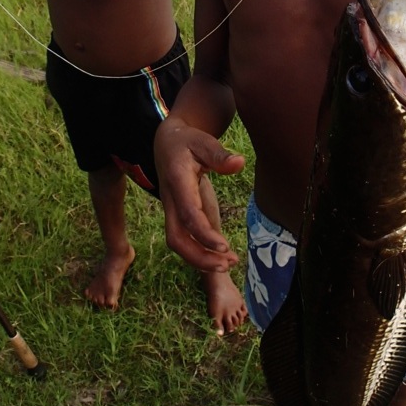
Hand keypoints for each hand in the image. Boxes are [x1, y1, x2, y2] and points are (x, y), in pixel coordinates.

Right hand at [154, 118, 244, 271]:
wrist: (166, 142)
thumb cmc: (187, 141)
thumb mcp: (204, 141)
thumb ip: (220, 155)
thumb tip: (239, 163)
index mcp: (177, 181)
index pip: (188, 213)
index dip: (203, 233)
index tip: (224, 246)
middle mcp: (170, 199)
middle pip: (176, 238)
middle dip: (199, 256)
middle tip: (227, 264)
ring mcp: (170, 209)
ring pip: (177, 242)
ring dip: (199, 258)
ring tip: (228, 264)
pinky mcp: (175, 214)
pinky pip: (183, 238)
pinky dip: (198, 251)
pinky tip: (219, 256)